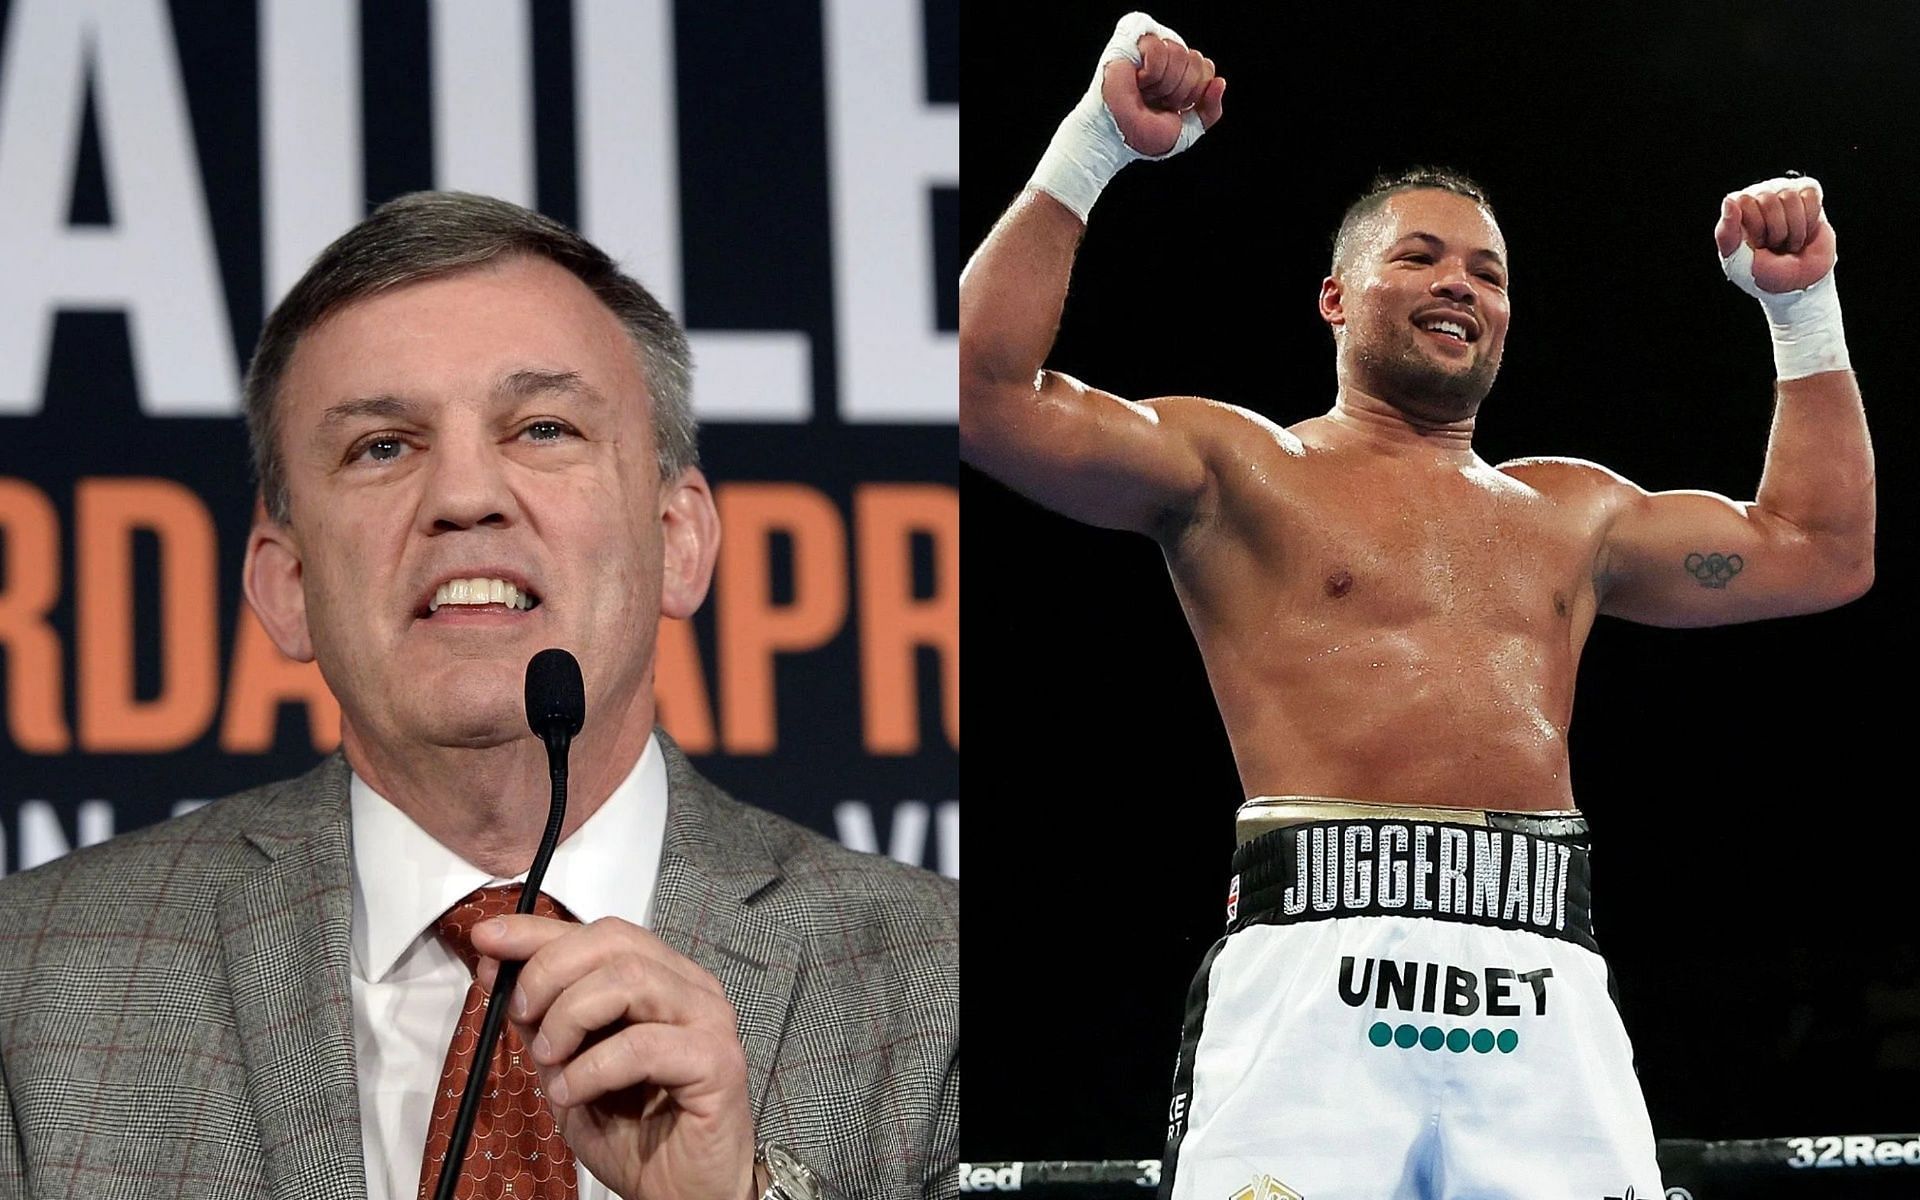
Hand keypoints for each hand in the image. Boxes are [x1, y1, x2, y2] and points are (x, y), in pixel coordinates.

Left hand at [473, 914, 755, 1199]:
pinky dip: (593, 1067)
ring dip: (570, 1016)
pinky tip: (573, 1092)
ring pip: (629, 979)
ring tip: (550, 1060)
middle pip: (613, 942)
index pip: (599, 933)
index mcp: (661, 981)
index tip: (488, 939)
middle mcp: (690, 989)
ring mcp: (708, 1021)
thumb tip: (499, 971)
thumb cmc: (636, 1135)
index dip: (538, 932)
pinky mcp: (716, 1061)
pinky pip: (642, 1045)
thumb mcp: (569, 1070)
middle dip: (550, 972)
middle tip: (522, 1014)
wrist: (682, 1195)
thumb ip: (543, 1021)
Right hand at [1100, 31, 1224, 156]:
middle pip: (1196, 60)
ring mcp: (1151, 48)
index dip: (1194, 93)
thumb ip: (1211, 110)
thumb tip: (1220, 82)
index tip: (1173, 108)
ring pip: (1179, 52)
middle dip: (1179, 90)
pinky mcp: (1133, 41)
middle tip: (1157, 101)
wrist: (1118, 137)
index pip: (1206, 68)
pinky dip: (1150, 72)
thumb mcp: (1189, 129)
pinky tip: (1138, 80)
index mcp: (1181, 74)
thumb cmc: (1144, 134)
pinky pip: (1158, 48)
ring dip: (1163, 84)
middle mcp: (1168, 58)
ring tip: (1146, 92)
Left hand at [1715, 176, 1835, 292]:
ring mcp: (1783, 192)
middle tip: (1775, 245)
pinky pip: (1811, 195)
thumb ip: (1726, 233)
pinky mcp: (1808, 194)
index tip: (1757, 245)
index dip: (1756, 227)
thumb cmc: (1763, 272)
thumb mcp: (1737, 260)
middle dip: (1776, 230)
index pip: (1745, 201)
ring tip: (1789, 241)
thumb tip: (1729, 200)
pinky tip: (1804, 230)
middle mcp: (1758, 195)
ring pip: (1791, 197)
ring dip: (1794, 229)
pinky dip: (1810, 219)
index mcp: (1736, 209)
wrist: (1798, 283)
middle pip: (1769, 198)